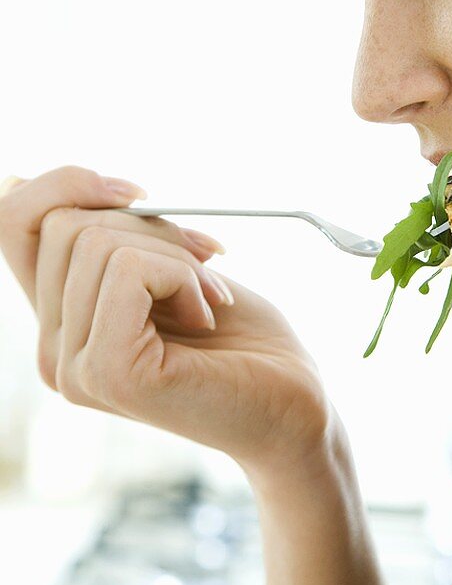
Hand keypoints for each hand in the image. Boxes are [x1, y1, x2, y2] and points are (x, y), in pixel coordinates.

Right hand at [0, 167, 333, 485]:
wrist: (291, 404)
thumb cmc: (239, 335)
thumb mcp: (166, 267)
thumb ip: (111, 240)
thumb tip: (39, 180)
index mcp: (59, 321)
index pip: (12, 221)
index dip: (65, 184)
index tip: (138, 194)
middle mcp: (53, 349)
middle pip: (63, 224)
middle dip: (149, 224)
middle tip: (204, 261)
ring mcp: (75, 368)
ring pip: (97, 241)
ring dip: (175, 254)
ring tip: (207, 299)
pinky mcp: (110, 373)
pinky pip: (128, 271)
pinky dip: (182, 275)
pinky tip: (206, 314)